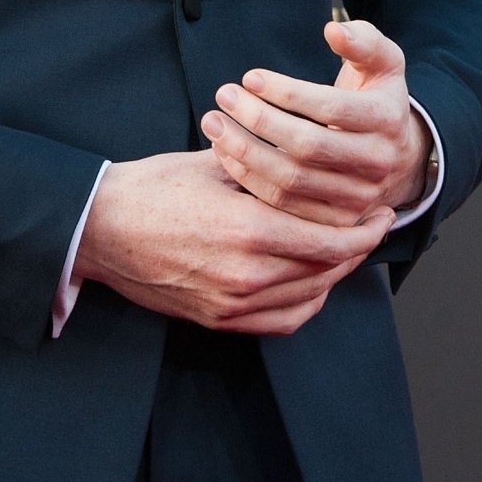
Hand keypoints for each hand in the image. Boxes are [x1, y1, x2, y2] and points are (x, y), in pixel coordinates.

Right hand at [72, 148, 394, 335]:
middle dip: (358, 248)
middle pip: (327, 270)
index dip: (366, 230)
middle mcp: (247, 275)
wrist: (99, 228)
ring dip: (335, 273)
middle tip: (374, 224)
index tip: (382, 211)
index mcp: (249, 230)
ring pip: (309, 296)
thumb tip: (312, 160)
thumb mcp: (213, 164)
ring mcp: (233, 304)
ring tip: (347, 247)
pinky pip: (282, 321)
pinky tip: (313, 279)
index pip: (331, 241)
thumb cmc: (152, 188)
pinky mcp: (219, 320)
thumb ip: (267, 169)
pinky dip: (307, 301)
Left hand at [201, 19, 432, 228]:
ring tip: (214, 123)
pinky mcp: (334, 222)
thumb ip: (363, 40)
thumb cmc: (376, 97)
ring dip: (245, 152)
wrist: (399, 156)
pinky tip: (225, 152)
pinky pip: (284, 205)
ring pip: (292, 180)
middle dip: (259, 120)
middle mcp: (376, 163)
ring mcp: (357, 197)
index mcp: (387, 119)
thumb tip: (333, 30)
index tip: (249, 77)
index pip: (332, 108)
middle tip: (223, 96)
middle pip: (308, 147)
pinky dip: (249, 180)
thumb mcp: (383, 62)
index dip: (288, 93)